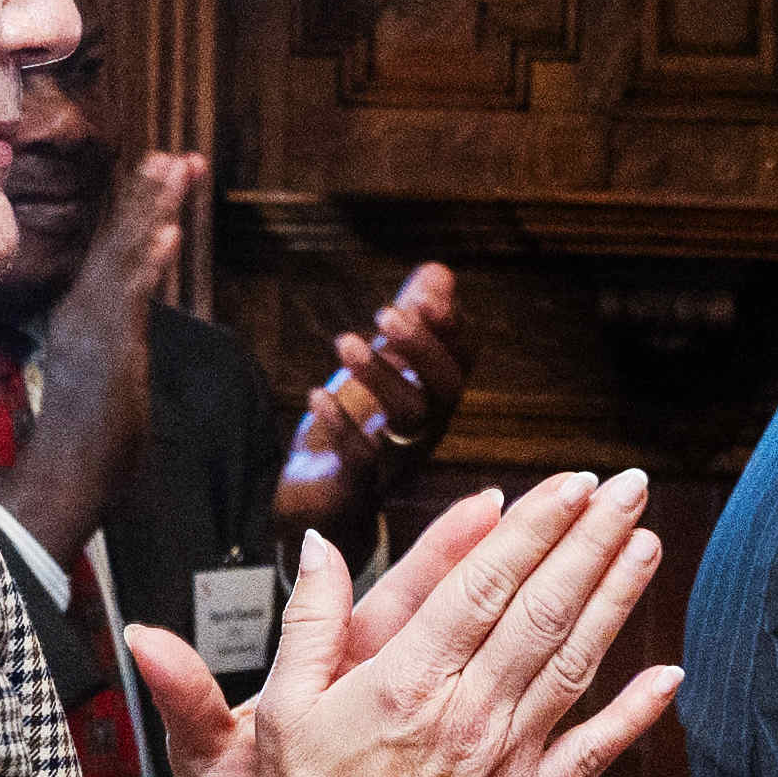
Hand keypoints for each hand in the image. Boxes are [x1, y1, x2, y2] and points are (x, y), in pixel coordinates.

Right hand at [0, 151, 197, 565]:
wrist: (65, 474)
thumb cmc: (89, 435)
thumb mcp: (111, 371)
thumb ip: (120, 337)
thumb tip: (130, 316)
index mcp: (85, 310)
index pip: (116, 248)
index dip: (140, 209)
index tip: (164, 171)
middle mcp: (85, 307)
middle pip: (121, 238)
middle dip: (152, 194)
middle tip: (181, 155)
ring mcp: (94, 323)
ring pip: (126, 254)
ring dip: (154, 210)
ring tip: (177, 170)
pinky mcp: (108, 346)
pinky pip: (132, 296)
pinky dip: (150, 261)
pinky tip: (171, 232)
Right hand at [125, 469, 681, 776]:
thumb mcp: (285, 704)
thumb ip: (309, 620)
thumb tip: (321, 545)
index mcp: (406, 678)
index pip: (486, 582)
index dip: (535, 527)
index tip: (571, 484)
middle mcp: (466, 712)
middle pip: (543, 610)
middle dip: (591, 542)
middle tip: (630, 489)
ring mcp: (505, 759)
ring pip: (575, 665)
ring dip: (617, 601)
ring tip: (648, 543)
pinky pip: (593, 753)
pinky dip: (636, 713)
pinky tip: (671, 674)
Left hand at [273, 260, 463, 549]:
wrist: (328, 504)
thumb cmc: (360, 428)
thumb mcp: (385, 366)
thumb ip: (410, 321)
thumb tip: (438, 272)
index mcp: (434, 397)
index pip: (461, 360)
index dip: (451, 328)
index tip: (428, 296)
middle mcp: (425, 429)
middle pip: (446, 389)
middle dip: (422, 348)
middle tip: (386, 312)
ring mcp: (396, 459)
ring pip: (409, 418)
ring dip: (380, 375)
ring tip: (345, 341)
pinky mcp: (360, 486)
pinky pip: (362, 459)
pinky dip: (342, 427)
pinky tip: (317, 396)